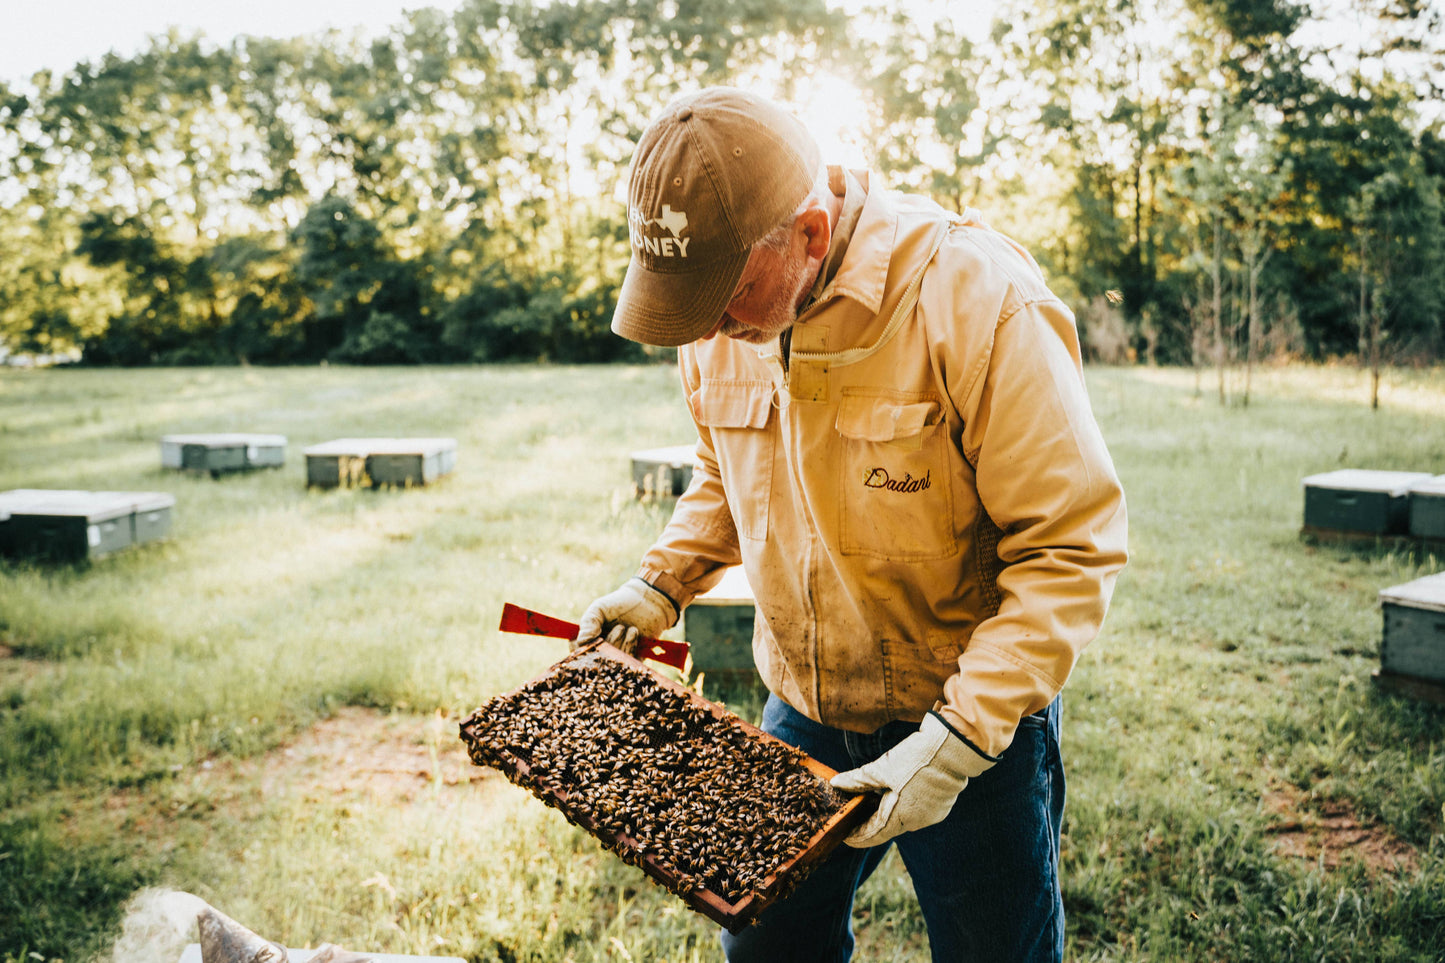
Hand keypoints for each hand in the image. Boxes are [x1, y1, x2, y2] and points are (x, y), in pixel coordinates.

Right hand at [573, 578, 678, 655]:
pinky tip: (634, 632)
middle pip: (597, 661)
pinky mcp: (633, 660)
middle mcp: (602, 652)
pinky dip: (630, 647)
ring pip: (613, 663)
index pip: (578, 653)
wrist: (647, 602)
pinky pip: (627, 664)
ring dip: (621, 643)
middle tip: (619, 627)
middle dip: (609, 644)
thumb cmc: (619, 604)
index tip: (591, 640)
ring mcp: (617, 657)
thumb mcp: (599, 609)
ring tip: (628, 628)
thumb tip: (581, 642)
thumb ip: (588, 623)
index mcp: (589, 641)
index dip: (581, 651)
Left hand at [830, 712, 995, 846]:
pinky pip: (916, 810)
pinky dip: (904, 804)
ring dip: (887, 810)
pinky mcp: (940, 806)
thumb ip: (857, 780)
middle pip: (886, 826)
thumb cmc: (916, 759)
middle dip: (870, 820)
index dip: (856, 836)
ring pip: (902, 817)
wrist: (953, 749)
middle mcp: (916, 823)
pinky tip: (896, 790)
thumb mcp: (881, 768)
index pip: (871, 835)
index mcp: (899, 818)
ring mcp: (931, 816)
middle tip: (854, 811)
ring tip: (872, 797)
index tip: (844, 835)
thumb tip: (836, 784)